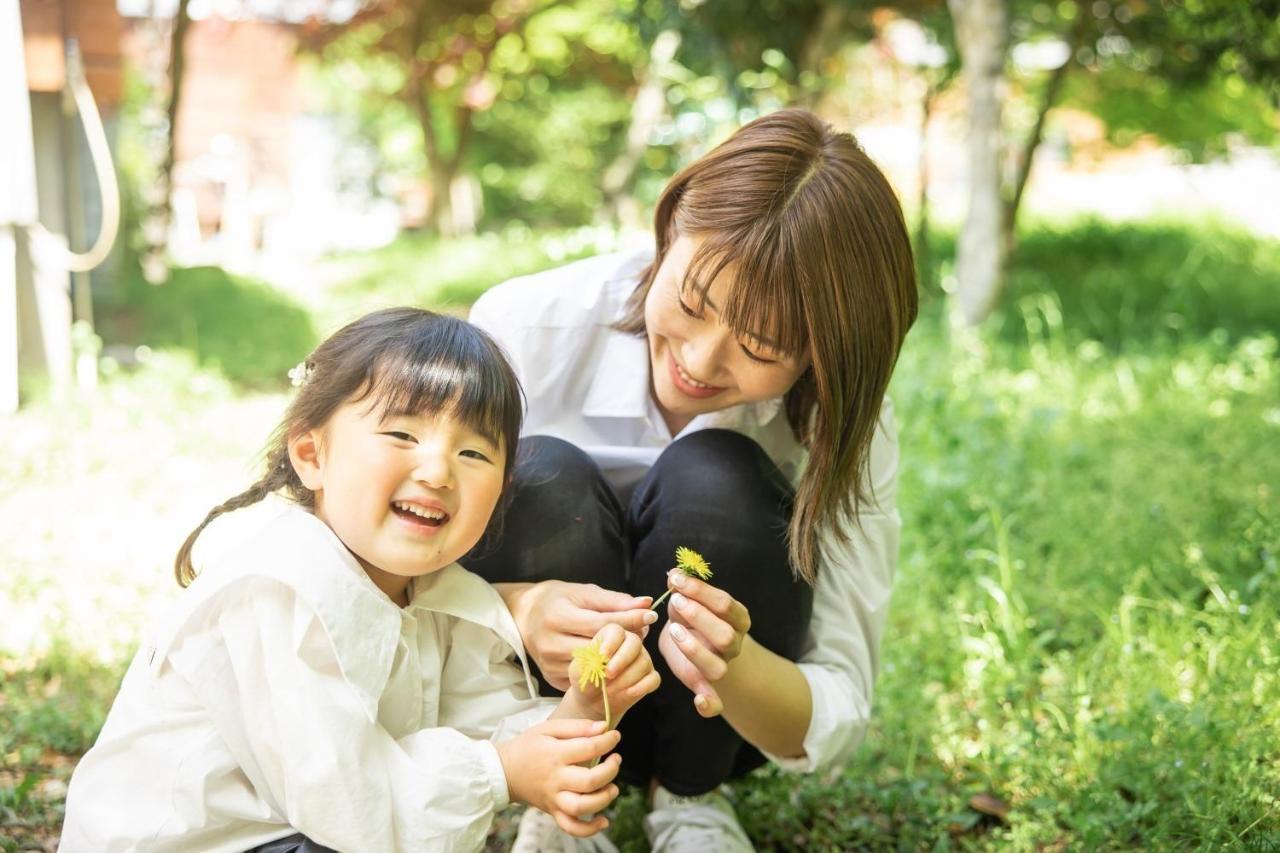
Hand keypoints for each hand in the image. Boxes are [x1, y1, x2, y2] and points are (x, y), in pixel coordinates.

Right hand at [496, 719, 622, 836]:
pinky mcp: (553, 811)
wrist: (504, 771)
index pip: (589, 748)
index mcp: (555, 755)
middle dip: (611, 770)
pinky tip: (603, 821)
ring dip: (604, 799)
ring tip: (613, 787)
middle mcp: (556, 779)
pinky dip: (589, 829)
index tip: (614, 736)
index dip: (608, 741)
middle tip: (616, 759)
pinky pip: (571, 827)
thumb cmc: (528, 747)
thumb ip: (576, 726)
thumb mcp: (548, 728)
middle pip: (589, 781)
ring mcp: (554, 798)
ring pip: (582, 807)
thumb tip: (603, 727)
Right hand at [503, 581, 656, 690]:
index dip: (629, 620)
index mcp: (557, 617)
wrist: (523, 617)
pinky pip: (584, 678)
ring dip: (615, 658)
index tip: (651, 615)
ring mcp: (549, 664)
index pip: (601, 624)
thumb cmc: (556, 600)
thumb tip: (646, 603)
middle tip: (642, 633)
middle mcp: (550, 643)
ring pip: (594, 667)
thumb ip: (614, 601)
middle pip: (599, 649)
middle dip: (624, 641)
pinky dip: (600, 671)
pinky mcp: (551, 679)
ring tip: (626, 646)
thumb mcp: (582, 593)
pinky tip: (609, 660)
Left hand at [563, 623, 660, 723]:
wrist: (593, 699)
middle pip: (634, 643)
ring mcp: (643, 660)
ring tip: (609, 690)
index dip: (611, 642)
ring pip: (643, 663)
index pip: (616, 631)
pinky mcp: (650, 677)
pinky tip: (628, 693)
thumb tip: (602, 660)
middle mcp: (630, 644)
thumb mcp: (580, 670)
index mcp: (611, 635)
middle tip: (608, 674)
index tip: (602, 656)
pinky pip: (653, 679)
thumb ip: (590, 662)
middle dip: (622, 659)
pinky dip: (641, 687)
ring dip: (626, 678)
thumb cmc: (586, 679)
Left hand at [657, 570, 750, 717]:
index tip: (676, 580)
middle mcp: (733, 643)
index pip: (724, 604)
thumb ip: (683, 591)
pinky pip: (714, 703)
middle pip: (724, 635)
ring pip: (717, 667)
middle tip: (676, 602)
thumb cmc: (692, 618)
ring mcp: (721, 666)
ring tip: (673, 632)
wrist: (698, 644)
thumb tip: (673, 574)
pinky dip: (708, 704)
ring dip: (694, 650)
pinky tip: (698, 701)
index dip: (700, 591)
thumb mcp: (688, 602)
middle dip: (699, 617)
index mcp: (736, 619)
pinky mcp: (705, 685)